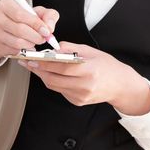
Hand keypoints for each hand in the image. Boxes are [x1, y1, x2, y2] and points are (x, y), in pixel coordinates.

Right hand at [0, 0, 58, 66]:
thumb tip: (50, 27)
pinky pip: (15, 51)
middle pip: (20, 30)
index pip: (21, 15)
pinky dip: (25, 50)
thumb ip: (48, 15)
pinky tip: (27, 46)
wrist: (2, 31)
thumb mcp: (35, 12)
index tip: (47, 31)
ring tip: (35, 41)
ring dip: (31, 44)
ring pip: (18, 42)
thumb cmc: (21, 19)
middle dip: (36, 36)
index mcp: (6, 5)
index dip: (36, 24)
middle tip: (43, 38)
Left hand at [21, 42, 149, 115]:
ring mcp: (80, 96)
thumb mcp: (92, 51)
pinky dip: (54, 82)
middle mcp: (84, 85)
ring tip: (37, 67)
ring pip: (54, 86)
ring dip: (43, 76)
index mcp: (89, 70)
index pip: (61, 67)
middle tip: (29, 62)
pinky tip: (52, 75)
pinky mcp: (77, 101)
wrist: (121, 85)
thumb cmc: (108, 67)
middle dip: (39, 70)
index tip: (33, 58)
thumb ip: (72, 48)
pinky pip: (60, 90)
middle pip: (53, 78)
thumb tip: (54, 48)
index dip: (44, 63)